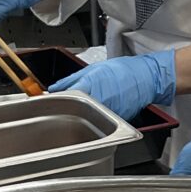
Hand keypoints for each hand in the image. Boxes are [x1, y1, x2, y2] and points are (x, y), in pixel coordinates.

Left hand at [49, 51, 175, 120]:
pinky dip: (94, 118)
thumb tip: (53, 89)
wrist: (145, 78)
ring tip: (84, 105)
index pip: (62, 98)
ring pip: (85, 119)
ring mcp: (105, 115)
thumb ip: (70, 80)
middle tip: (61, 105)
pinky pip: (99, 122)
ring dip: (79, 115)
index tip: (45, 101)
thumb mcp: (91, 69)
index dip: (51, 100)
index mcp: (88, 88)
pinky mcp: (114, 122)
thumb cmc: (122, 72)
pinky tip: (97, 109)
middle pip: (72, 111)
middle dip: (64, 109)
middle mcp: (96, 104)